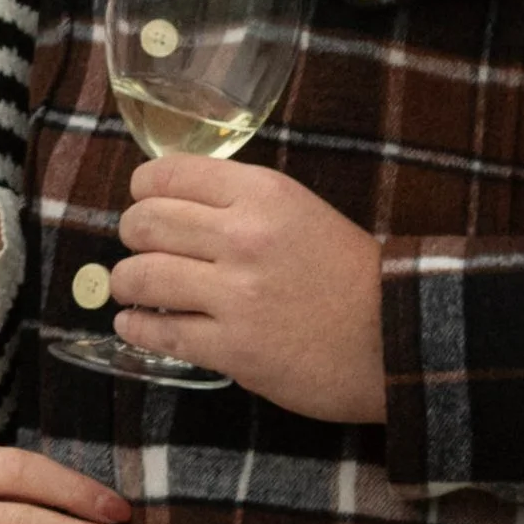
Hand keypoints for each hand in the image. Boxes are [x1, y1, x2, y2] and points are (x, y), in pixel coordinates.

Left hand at [115, 157, 386, 423]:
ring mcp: (236, 295)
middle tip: (136, 246)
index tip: (142, 201)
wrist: (396, 337)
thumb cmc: (349, 273)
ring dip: (126, 282)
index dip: (143, 189)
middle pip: (146, 223)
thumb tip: (173, 202)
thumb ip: (241, 202)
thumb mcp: (299, 210)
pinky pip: (161, 332)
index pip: (168, 174)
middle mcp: (243, 236)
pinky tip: (135, 324)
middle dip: (130, 234)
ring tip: (130, 287)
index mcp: (261, 193)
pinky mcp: (234, 348)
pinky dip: (137, 327)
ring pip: (143, 276)